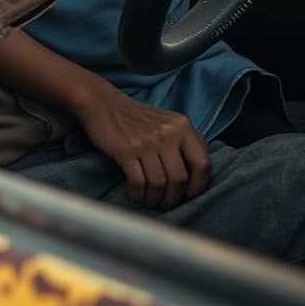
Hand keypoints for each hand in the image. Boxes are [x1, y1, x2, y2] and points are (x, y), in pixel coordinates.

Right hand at [77, 85, 211, 209]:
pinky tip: (136, 196)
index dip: (198, 186)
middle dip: (173, 198)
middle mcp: (168, 133)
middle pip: (180, 179)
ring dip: (154, 200)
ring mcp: (147, 141)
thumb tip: (199, 175)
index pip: (203, 164)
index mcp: (183, 126)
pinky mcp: (126, 150)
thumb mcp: (168, 122)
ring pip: (159, 184)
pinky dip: (138, 196)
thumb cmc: (137, 118)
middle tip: (165, 202)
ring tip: (150, 201)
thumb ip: (185, 142)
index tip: (188, 195)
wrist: (102, 103)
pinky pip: (138, 183)